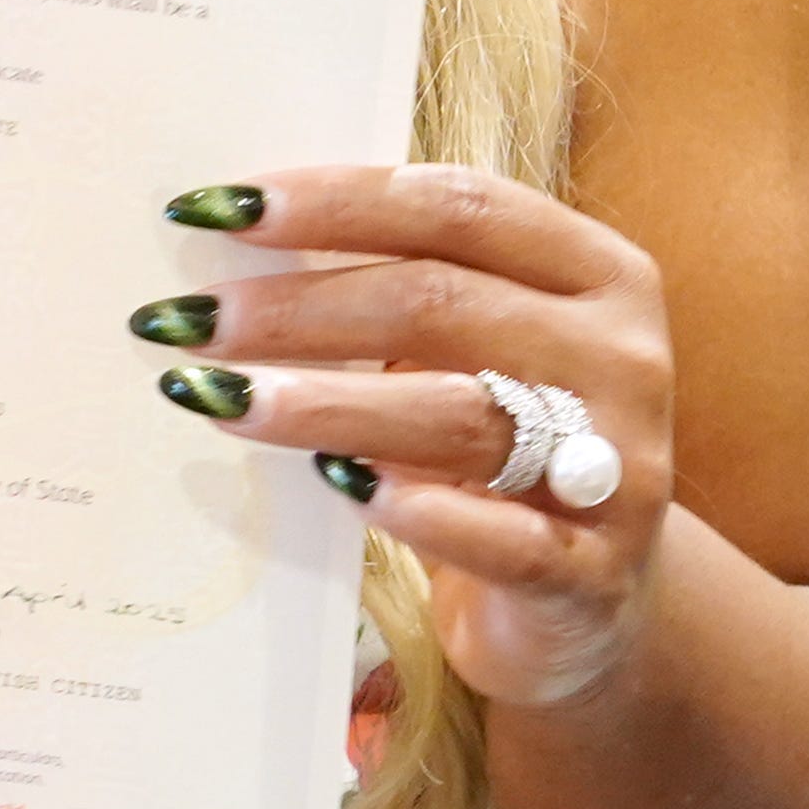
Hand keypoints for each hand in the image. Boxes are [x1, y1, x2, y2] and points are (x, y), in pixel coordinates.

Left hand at [133, 164, 673, 707]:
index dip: (337, 200)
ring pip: (456, 413)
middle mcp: (621, 358)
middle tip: (188, 318)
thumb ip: (402, 289)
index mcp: (598, 274)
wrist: (589, 608)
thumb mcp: (478, 352)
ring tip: (215, 397)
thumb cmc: (503, 449)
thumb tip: (238, 241)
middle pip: (442, 302)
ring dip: (320, 402)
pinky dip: (412, 509)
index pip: (460, 207)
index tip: (224, 205)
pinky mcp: (589, 576)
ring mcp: (617, 469)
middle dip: (298, 306)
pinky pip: (495, 536)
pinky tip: (333, 486)